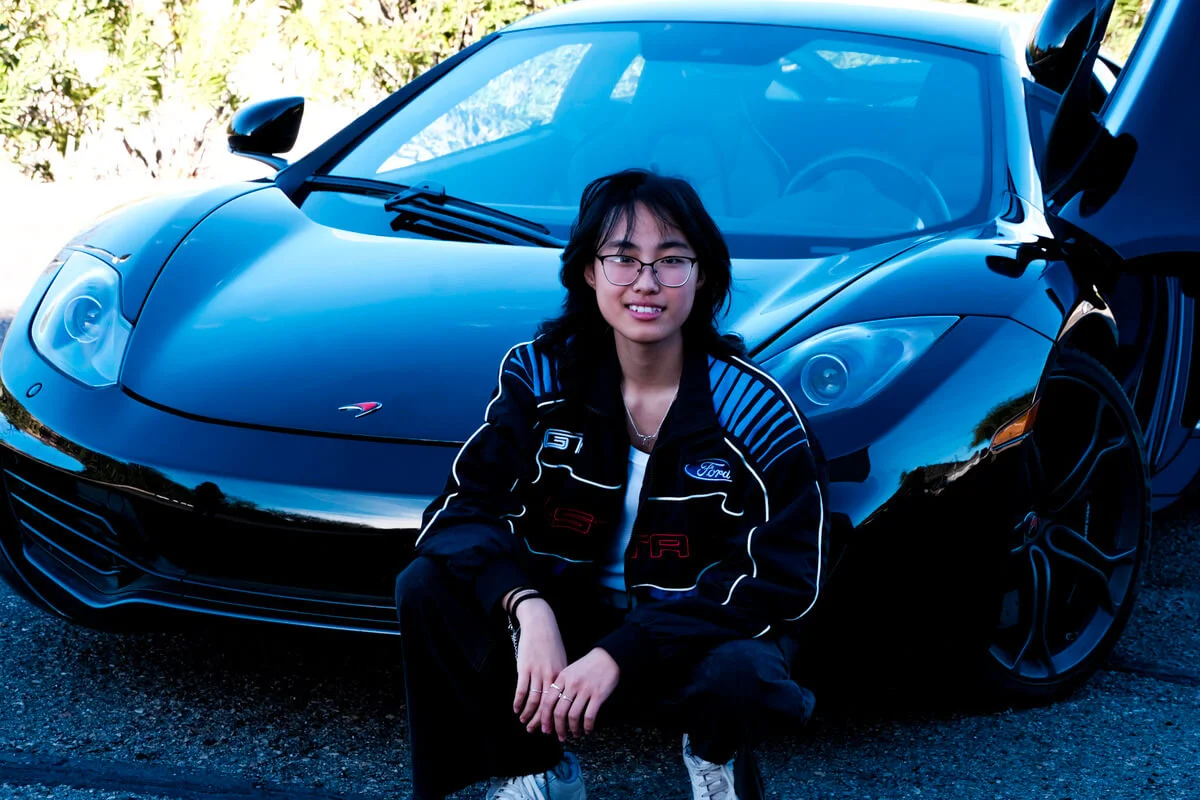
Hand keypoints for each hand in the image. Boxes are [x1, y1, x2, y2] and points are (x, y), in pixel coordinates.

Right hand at [510, 599, 567, 729]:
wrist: (540, 624)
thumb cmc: (551, 643)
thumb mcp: (560, 660)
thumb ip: (559, 678)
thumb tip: (558, 697)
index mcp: (562, 675)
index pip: (559, 703)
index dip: (554, 718)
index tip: (551, 729)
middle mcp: (551, 676)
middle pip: (546, 705)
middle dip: (540, 721)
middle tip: (535, 731)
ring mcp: (537, 672)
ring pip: (533, 700)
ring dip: (528, 714)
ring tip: (524, 721)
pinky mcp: (525, 668)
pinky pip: (522, 690)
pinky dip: (518, 702)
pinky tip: (516, 709)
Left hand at [540, 647, 619, 741]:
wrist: (609, 656)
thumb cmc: (589, 665)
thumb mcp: (570, 670)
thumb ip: (561, 686)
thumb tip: (552, 708)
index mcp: (562, 677)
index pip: (548, 702)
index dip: (545, 718)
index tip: (546, 728)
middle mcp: (572, 684)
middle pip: (559, 712)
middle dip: (558, 728)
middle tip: (560, 737)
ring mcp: (585, 689)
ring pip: (573, 716)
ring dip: (573, 729)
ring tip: (575, 734)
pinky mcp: (598, 695)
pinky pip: (589, 716)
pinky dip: (587, 726)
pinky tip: (587, 730)